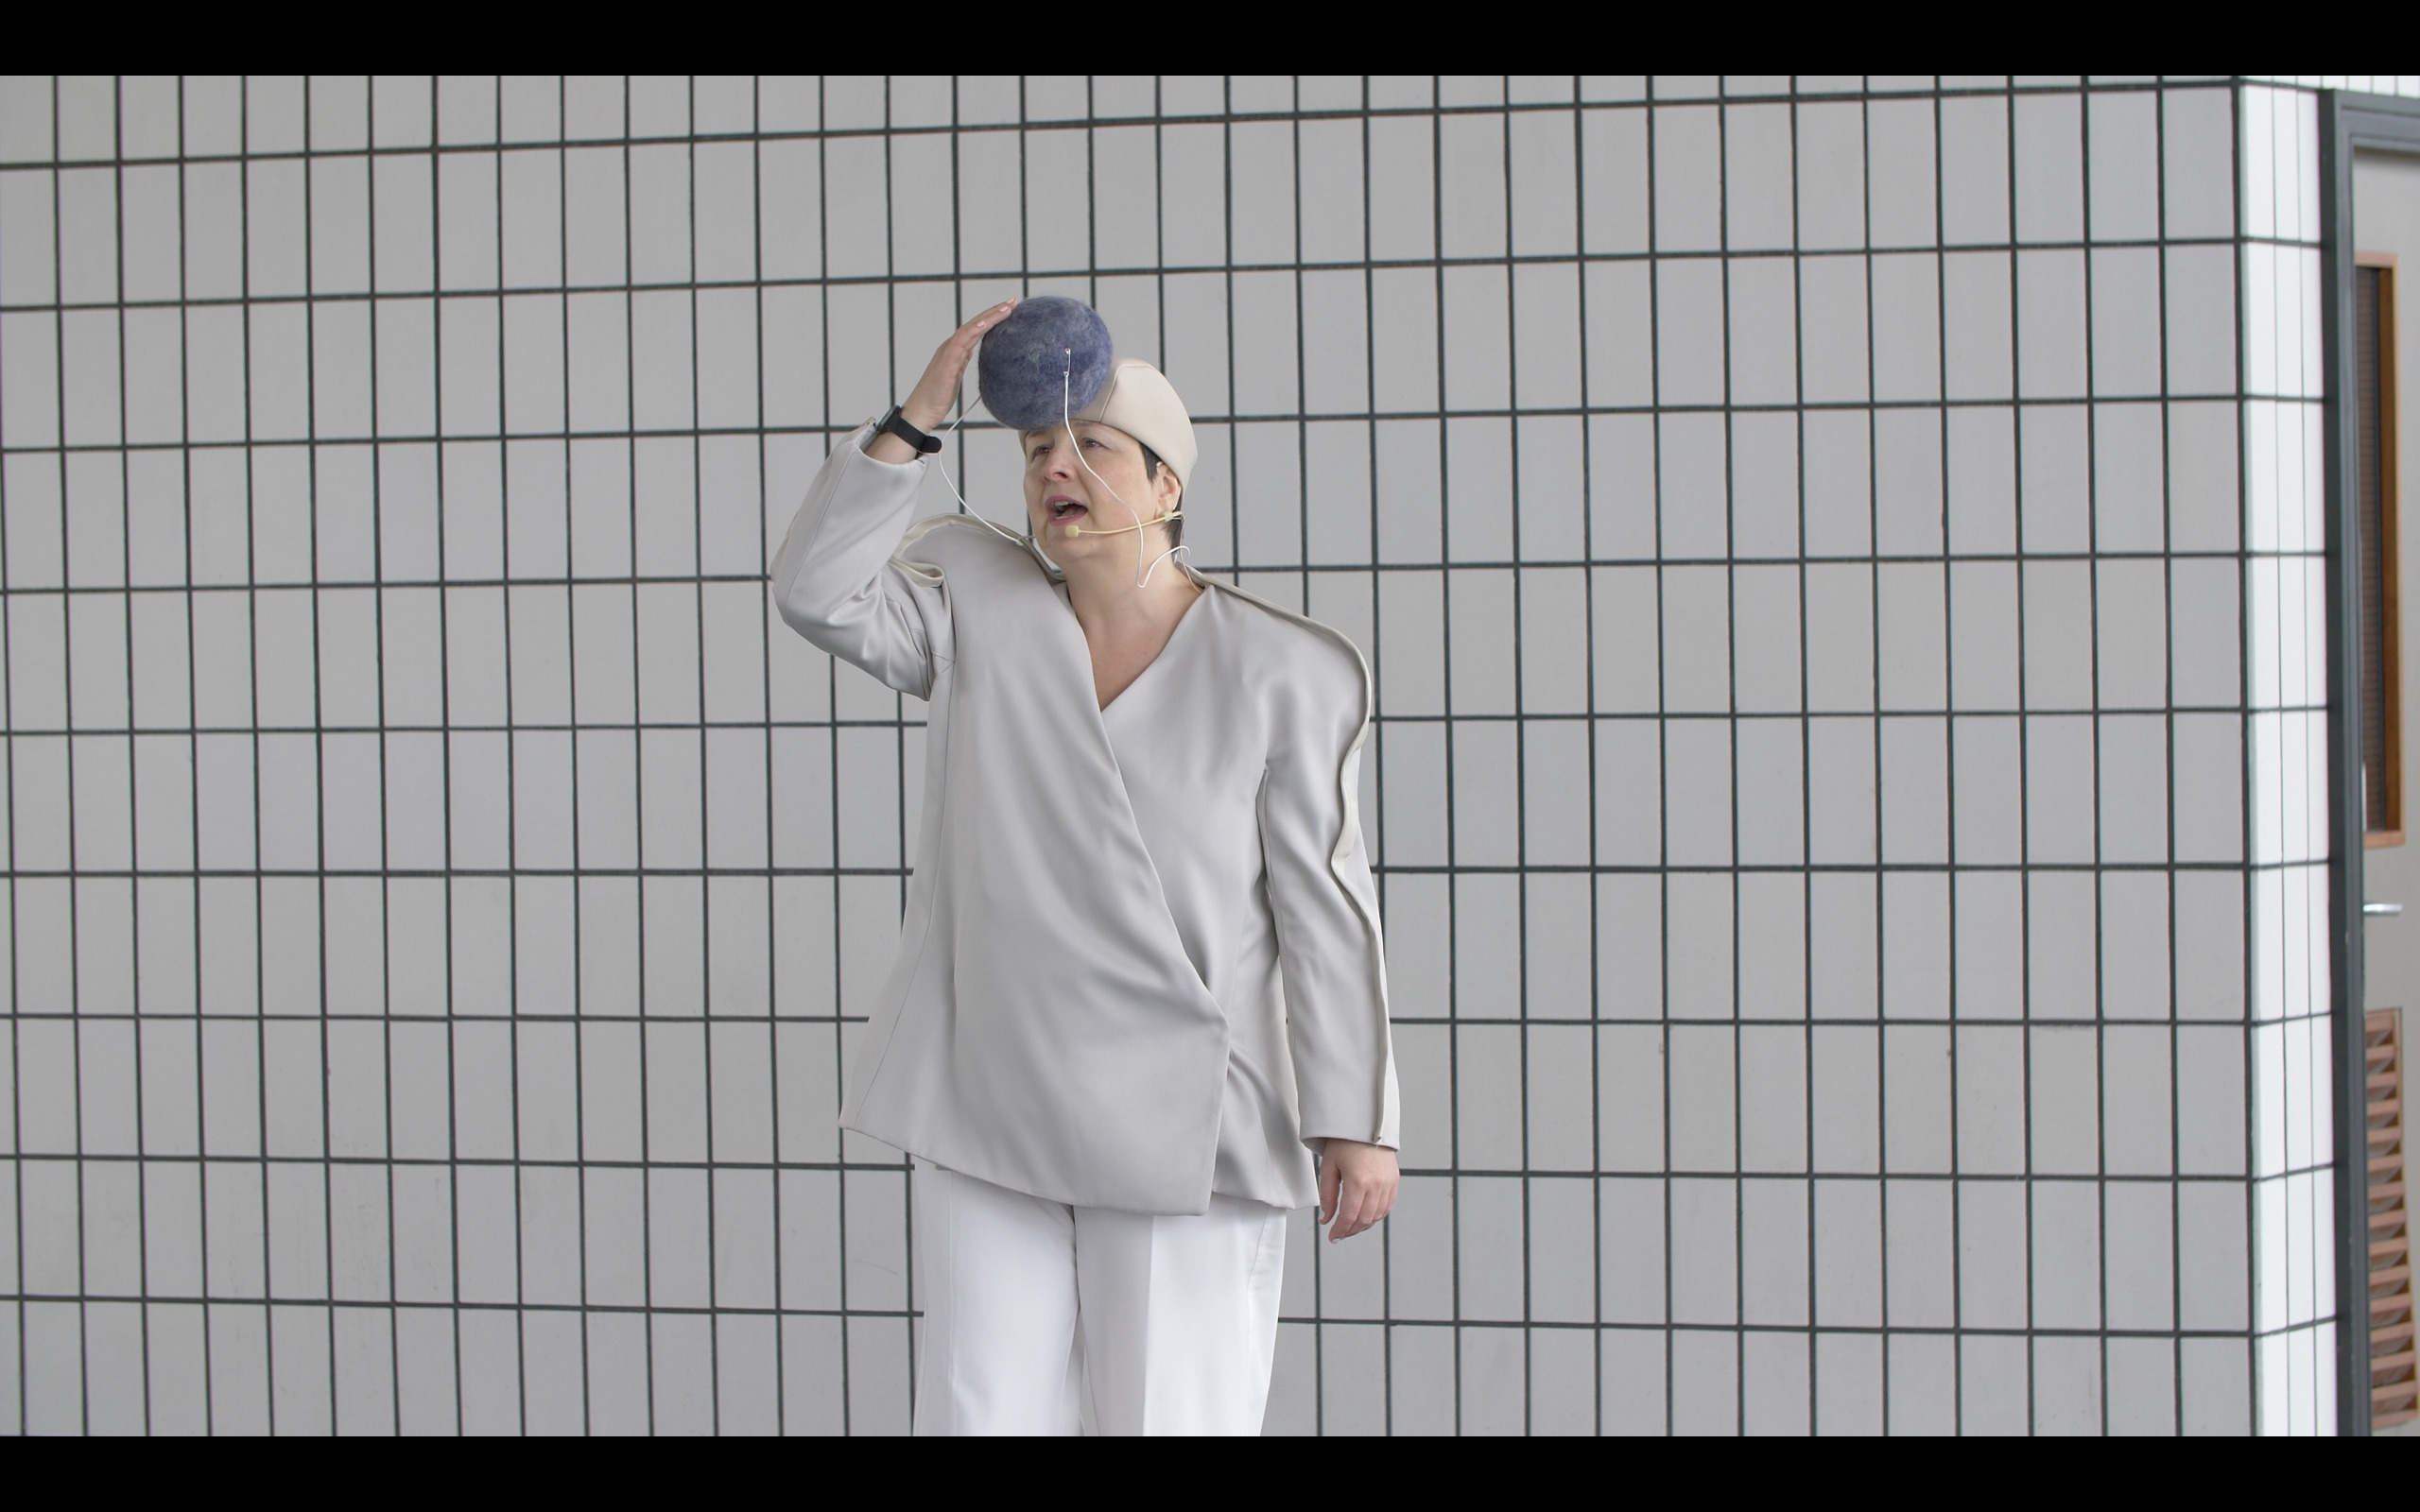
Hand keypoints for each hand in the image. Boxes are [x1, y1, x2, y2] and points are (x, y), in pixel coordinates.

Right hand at [867, 299, 1018, 462]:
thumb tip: (975, 359)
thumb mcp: (955, 377)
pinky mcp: (947, 362)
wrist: (921, 411)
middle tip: (1014, 300)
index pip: (977, 329)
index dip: (993, 318)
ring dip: (989, 316)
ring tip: (1006, 307)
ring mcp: (948, 352)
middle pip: (976, 324)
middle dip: (995, 311)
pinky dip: (973, 330)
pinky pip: (961, 341)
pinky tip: (986, 323)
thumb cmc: (937, 397)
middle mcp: (952, 347)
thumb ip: (963, 364)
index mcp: (956, 350)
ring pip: (971, 328)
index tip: (1010, 309)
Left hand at [1317, 1139, 1398, 1241]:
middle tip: (1339, 1233)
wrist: (1366, 1124)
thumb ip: (1327, 1196)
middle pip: (1364, 1220)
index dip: (1340, 1230)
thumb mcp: (1329, 1167)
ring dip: (1363, 1225)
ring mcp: (1388, 1183)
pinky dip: (1376, 1216)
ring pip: (1377, 1216)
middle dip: (1350, 1231)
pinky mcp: (1394, 1181)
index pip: (1349, 1216)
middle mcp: (1376, 1184)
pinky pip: (1387, 1206)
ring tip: (1350, 1226)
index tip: (1332, 1236)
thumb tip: (1326, 1218)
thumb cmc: (1345, 1142)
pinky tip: (1365, 1216)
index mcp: (1358, 1181)